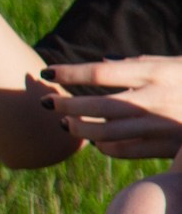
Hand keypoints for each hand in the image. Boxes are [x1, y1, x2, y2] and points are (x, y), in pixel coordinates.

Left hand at [42, 58, 181, 159]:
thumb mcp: (174, 64)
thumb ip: (139, 64)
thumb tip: (104, 63)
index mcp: (154, 73)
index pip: (99, 73)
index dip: (69, 73)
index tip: (47, 72)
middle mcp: (153, 100)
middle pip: (95, 104)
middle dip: (65, 105)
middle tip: (45, 103)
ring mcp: (158, 125)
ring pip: (105, 132)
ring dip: (79, 129)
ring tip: (65, 125)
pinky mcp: (165, 147)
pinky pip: (124, 150)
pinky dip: (104, 147)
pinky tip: (97, 142)